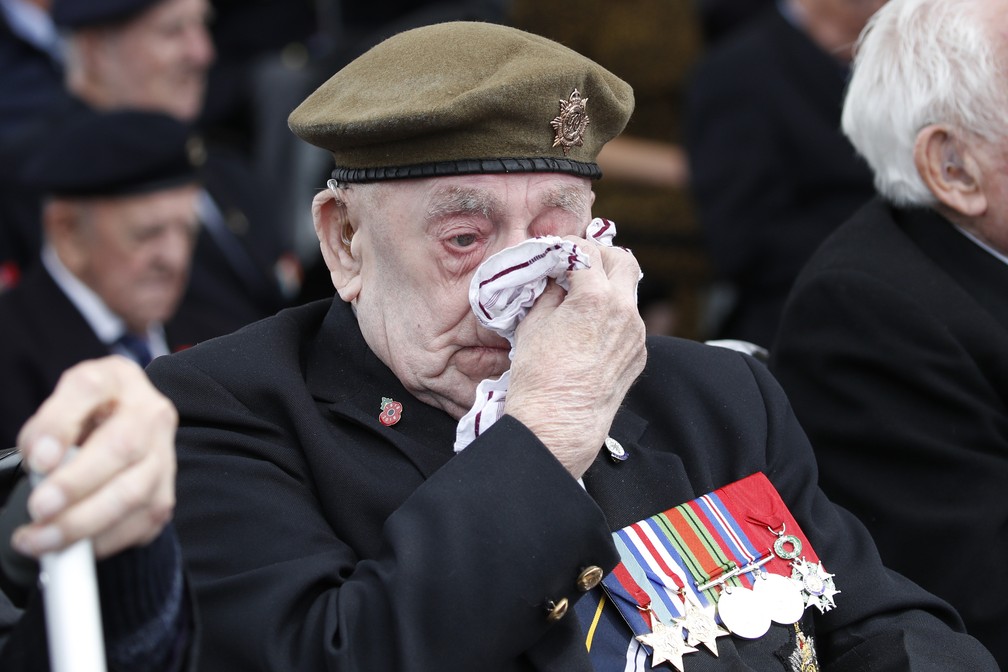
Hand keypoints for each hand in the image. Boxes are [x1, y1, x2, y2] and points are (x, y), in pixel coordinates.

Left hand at [12, 356, 176, 559]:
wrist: (128, 432)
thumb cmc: (87, 419)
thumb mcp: (59, 409)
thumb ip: (45, 429)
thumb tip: (44, 462)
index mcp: (117, 379)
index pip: (89, 388)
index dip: (61, 424)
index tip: (37, 459)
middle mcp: (151, 414)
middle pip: (122, 447)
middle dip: (76, 484)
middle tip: (39, 508)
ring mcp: (165, 456)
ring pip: (133, 494)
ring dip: (83, 523)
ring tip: (40, 539)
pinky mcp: (165, 494)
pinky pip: (139, 525)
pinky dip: (102, 541)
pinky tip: (72, 547)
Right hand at [504, 239, 646, 477]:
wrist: (557, 423)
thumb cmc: (537, 375)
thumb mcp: (533, 322)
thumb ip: (551, 292)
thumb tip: (559, 279)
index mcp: (595, 297)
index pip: (588, 252)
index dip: (569, 247)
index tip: (558, 251)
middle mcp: (624, 311)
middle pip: (624, 261)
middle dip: (601, 256)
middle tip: (579, 264)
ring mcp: (637, 334)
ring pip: (629, 293)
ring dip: (609, 287)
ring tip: (582, 299)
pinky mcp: (639, 354)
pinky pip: (630, 323)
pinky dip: (613, 316)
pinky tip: (590, 331)